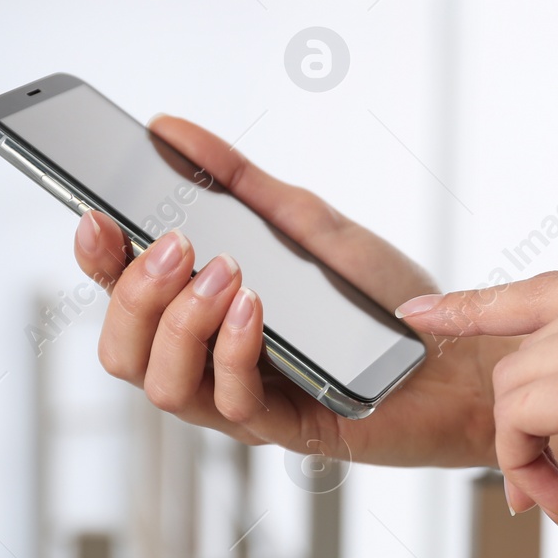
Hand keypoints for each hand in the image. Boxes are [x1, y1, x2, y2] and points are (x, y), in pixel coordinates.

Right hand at [73, 115, 504, 469]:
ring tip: (222, 273)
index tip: (96, 215)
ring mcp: (245, 402)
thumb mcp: (309, 223)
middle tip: (175, 245)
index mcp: (205, 315)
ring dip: (180, 324)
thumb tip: (168, 128)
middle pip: (122, 351)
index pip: (120, 296)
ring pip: (162, 387)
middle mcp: (211, 363)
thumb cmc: (385, 298)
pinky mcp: (287, 429)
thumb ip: (239, 181)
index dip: (95, 262)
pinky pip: (232, 403)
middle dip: (133, 295)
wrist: (462, 352)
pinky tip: (256, 307)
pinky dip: (233, 349)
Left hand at [399, 261, 557, 557]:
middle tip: (543, 483)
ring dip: (522, 452)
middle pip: (528, 344)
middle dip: (521, 421)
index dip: (480, 304)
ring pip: (514, 383)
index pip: (552, 287)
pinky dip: (522, 466)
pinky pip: (513, 415)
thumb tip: (550, 380)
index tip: (422, 311)